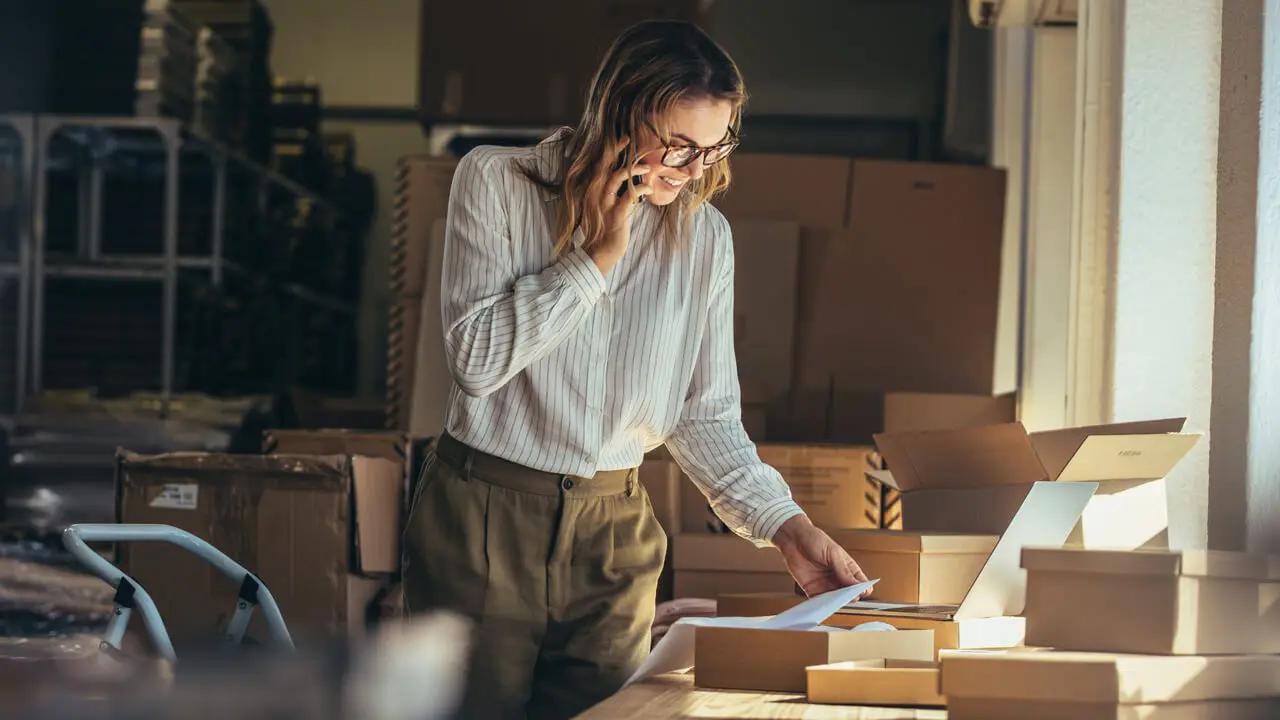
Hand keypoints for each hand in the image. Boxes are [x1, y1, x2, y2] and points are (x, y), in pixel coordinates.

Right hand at [587, 138, 653, 273]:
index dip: (611, 150)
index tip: (624, 139)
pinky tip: (649, 188)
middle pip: (605, 166)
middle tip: (631, 140)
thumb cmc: (605, 228)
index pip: (600, 165)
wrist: (600, 251)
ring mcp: (604, 204)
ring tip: (647, 167)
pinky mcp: (615, 215)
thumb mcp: (604, 206)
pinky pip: (629, 196)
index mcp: (592, 190)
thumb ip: (611, 191)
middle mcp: (595, 194)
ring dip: (633, 169)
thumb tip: (626, 177)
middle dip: (618, 151)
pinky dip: (641, 189)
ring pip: (617, 177)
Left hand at [772, 515, 869, 597]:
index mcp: (847, 568)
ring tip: (834, 601)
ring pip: (835, 600)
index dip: (862, 590)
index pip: (860, 583)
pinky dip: (821, 605)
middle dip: (849, 598)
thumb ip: (844, 570)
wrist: (793, 538)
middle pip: (848, 594)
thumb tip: (857, 584)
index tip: (860, 593)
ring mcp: (825, 584)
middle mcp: (837, 578)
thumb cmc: (815, 539)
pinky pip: (819, 601)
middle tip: (846, 598)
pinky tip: (822, 604)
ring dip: (835, 603)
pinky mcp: (812, 589)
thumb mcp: (833, 553)